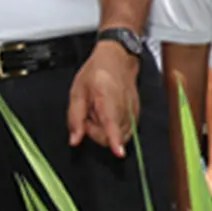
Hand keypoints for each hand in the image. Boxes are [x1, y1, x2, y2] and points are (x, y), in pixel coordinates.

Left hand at [68, 40, 140, 156]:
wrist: (118, 58)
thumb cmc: (98, 71)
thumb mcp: (78, 91)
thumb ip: (75, 118)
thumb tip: (75, 140)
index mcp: (106, 97)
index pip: (112, 123)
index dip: (115, 140)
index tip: (119, 152)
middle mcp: (123, 105)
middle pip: (110, 136)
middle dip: (95, 133)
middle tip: (87, 117)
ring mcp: (132, 110)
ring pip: (118, 136)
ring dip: (104, 130)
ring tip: (99, 112)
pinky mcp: (136, 114)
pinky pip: (124, 131)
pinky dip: (113, 127)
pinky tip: (108, 114)